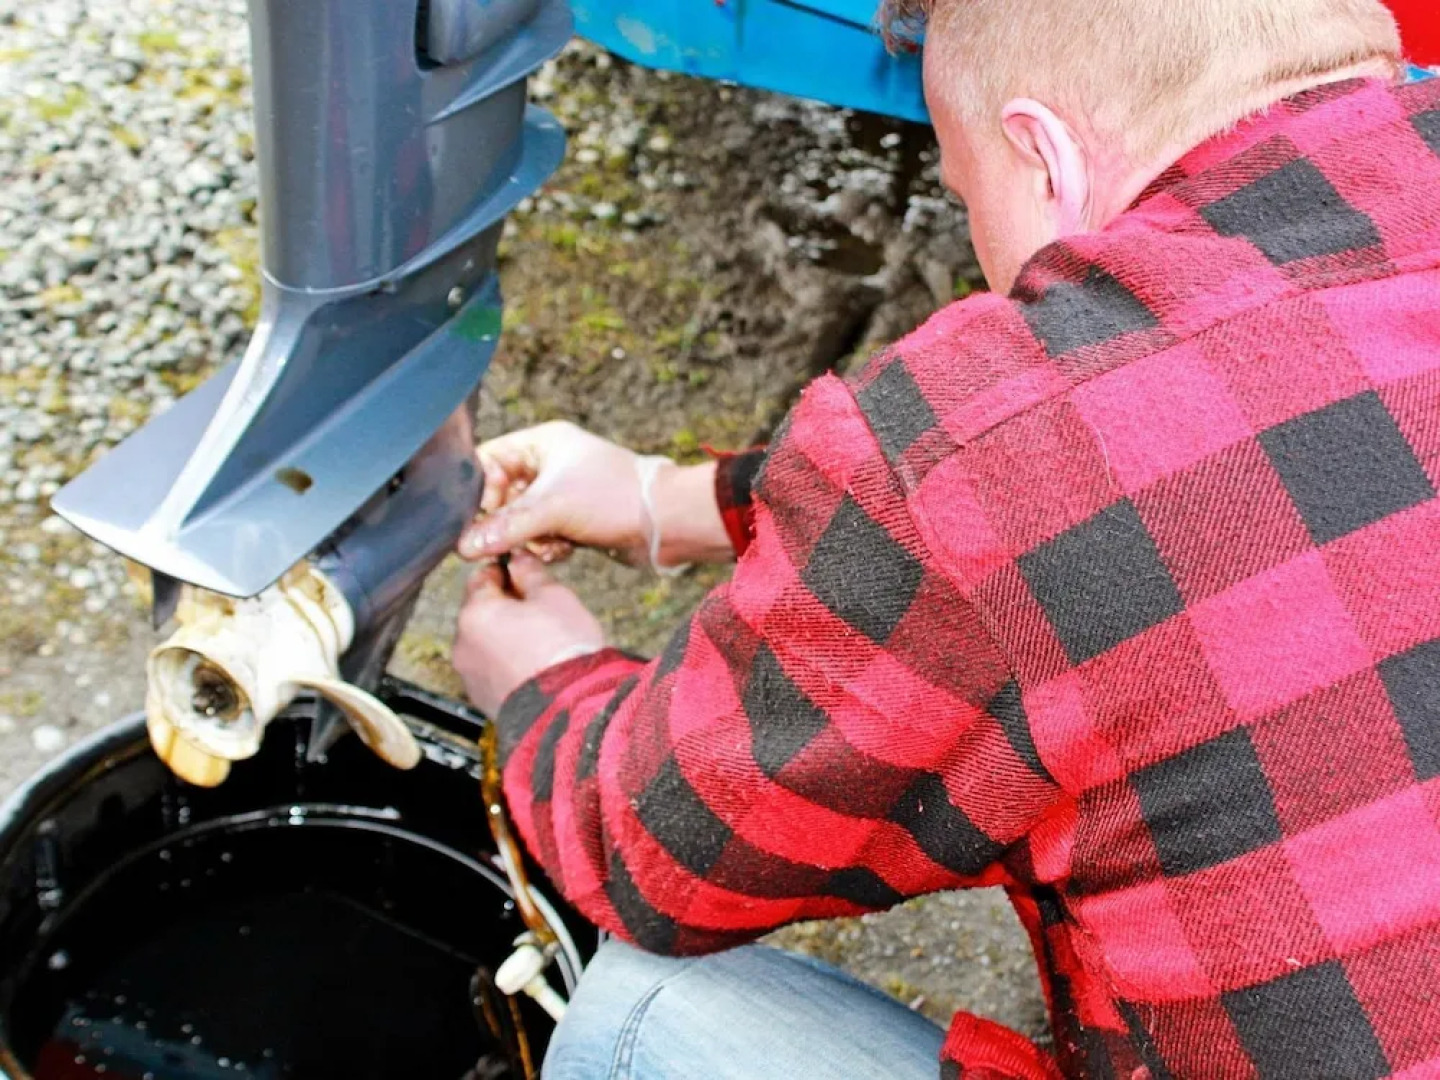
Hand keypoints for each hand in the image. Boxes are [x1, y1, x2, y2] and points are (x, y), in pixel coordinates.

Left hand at [452, 552, 606, 715]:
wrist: (568, 709)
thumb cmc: (563, 650)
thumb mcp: (555, 597)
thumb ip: (531, 573)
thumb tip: (519, 558)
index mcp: (475, 612)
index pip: (481, 577)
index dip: (505, 571)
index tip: (525, 574)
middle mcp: (463, 644)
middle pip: (480, 612)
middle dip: (505, 607)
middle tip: (540, 609)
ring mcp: (470, 675)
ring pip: (485, 642)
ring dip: (505, 637)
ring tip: (541, 641)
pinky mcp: (482, 699)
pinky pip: (492, 670)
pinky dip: (507, 664)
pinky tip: (535, 665)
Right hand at [459, 421, 652, 565]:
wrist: (665, 523)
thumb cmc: (615, 497)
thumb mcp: (553, 508)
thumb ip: (505, 527)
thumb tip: (464, 546)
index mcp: (543, 442)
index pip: (489, 461)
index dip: (480, 491)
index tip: (477, 520)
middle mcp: (549, 463)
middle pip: (502, 495)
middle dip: (506, 522)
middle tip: (511, 540)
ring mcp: (561, 492)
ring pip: (520, 520)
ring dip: (528, 538)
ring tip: (546, 544)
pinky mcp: (572, 519)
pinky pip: (541, 534)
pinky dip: (546, 546)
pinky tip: (561, 550)